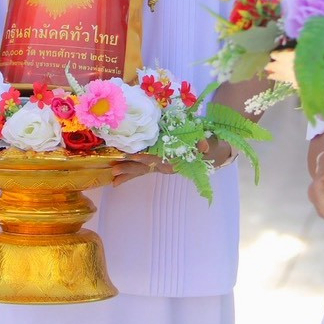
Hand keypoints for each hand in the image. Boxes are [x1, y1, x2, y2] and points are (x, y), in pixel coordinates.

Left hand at [111, 138, 228, 186]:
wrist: (210, 153)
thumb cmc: (207, 146)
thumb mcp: (209, 143)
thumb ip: (205, 144)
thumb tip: (203, 146)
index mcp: (176, 159)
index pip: (159, 158)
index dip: (146, 157)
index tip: (133, 155)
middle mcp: (166, 165)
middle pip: (146, 167)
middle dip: (130, 168)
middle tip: (114, 170)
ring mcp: (161, 165)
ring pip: (142, 170)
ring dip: (127, 173)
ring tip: (113, 176)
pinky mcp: (158, 164)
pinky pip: (142, 171)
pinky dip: (130, 174)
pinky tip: (118, 179)